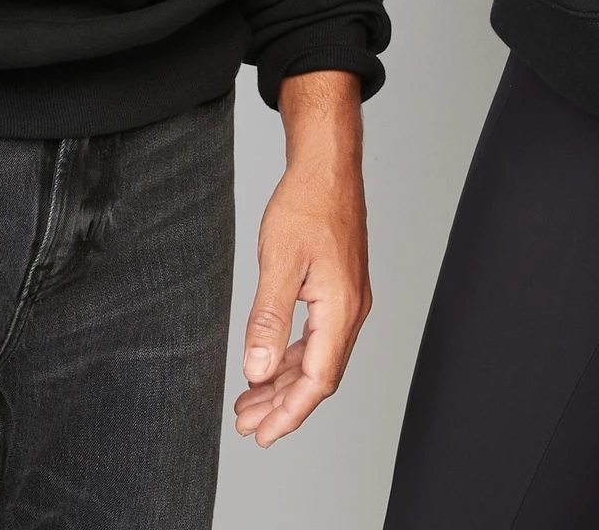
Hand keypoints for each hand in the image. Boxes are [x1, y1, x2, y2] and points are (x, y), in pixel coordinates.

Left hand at [235, 71, 369, 446]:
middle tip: (247, 425)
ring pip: (318, 357)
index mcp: (341, 309)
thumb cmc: (307, 204)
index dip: (289, 413)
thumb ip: (268, 319)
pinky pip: (318, 337)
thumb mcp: (279, 261)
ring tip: (251, 401)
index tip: (262, 435)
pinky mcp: (339, 288)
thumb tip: (257, 370)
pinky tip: (270, 362)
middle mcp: (351, 309)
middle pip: (319, 376)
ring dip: (285, 382)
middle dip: (282, 404)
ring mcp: (348, 299)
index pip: (317, 381)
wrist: (327, 164)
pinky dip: (292, 356)